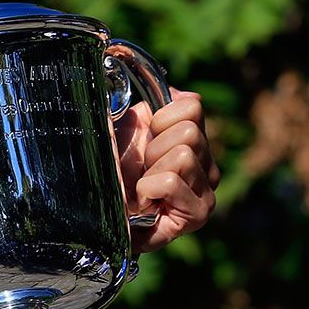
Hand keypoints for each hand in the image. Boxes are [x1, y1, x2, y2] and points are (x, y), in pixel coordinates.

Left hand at [115, 88, 218, 253]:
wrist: (100, 209)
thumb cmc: (114, 171)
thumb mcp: (130, 128)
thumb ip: (156, 106)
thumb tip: (186, 95)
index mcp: (195, 142)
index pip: (194, 107)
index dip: (161, 118)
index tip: (147, 138)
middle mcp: (208, 166)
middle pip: (190, 132)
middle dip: (154, 148)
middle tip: (143, 169)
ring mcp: (207, 191)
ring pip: (184, 155)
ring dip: (151, 171)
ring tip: (143, 187)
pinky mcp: (199, 214)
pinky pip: (172, 182)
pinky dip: (149, 188)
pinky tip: (146, 202)